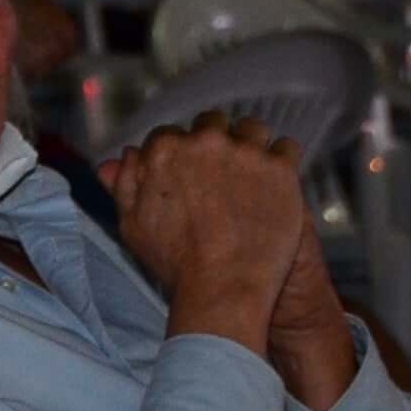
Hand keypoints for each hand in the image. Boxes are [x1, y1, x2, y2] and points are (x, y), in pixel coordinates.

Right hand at [96, 113, 310, 341]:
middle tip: (222, 175)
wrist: (224, 286)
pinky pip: (287, 147)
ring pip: (252, 129)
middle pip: (213, 125)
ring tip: (252, 174)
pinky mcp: (280, 167)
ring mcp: (246, 152)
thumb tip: (123, 156)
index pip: (172, 134)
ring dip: (251, 145)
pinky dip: (282, 160)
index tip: (189, 173)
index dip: (180, 153)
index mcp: (164, 149)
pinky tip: (275, 182)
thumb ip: (124, 185)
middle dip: (215, 143)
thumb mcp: (133, 225)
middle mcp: (205, 141)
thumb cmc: (176, 262)